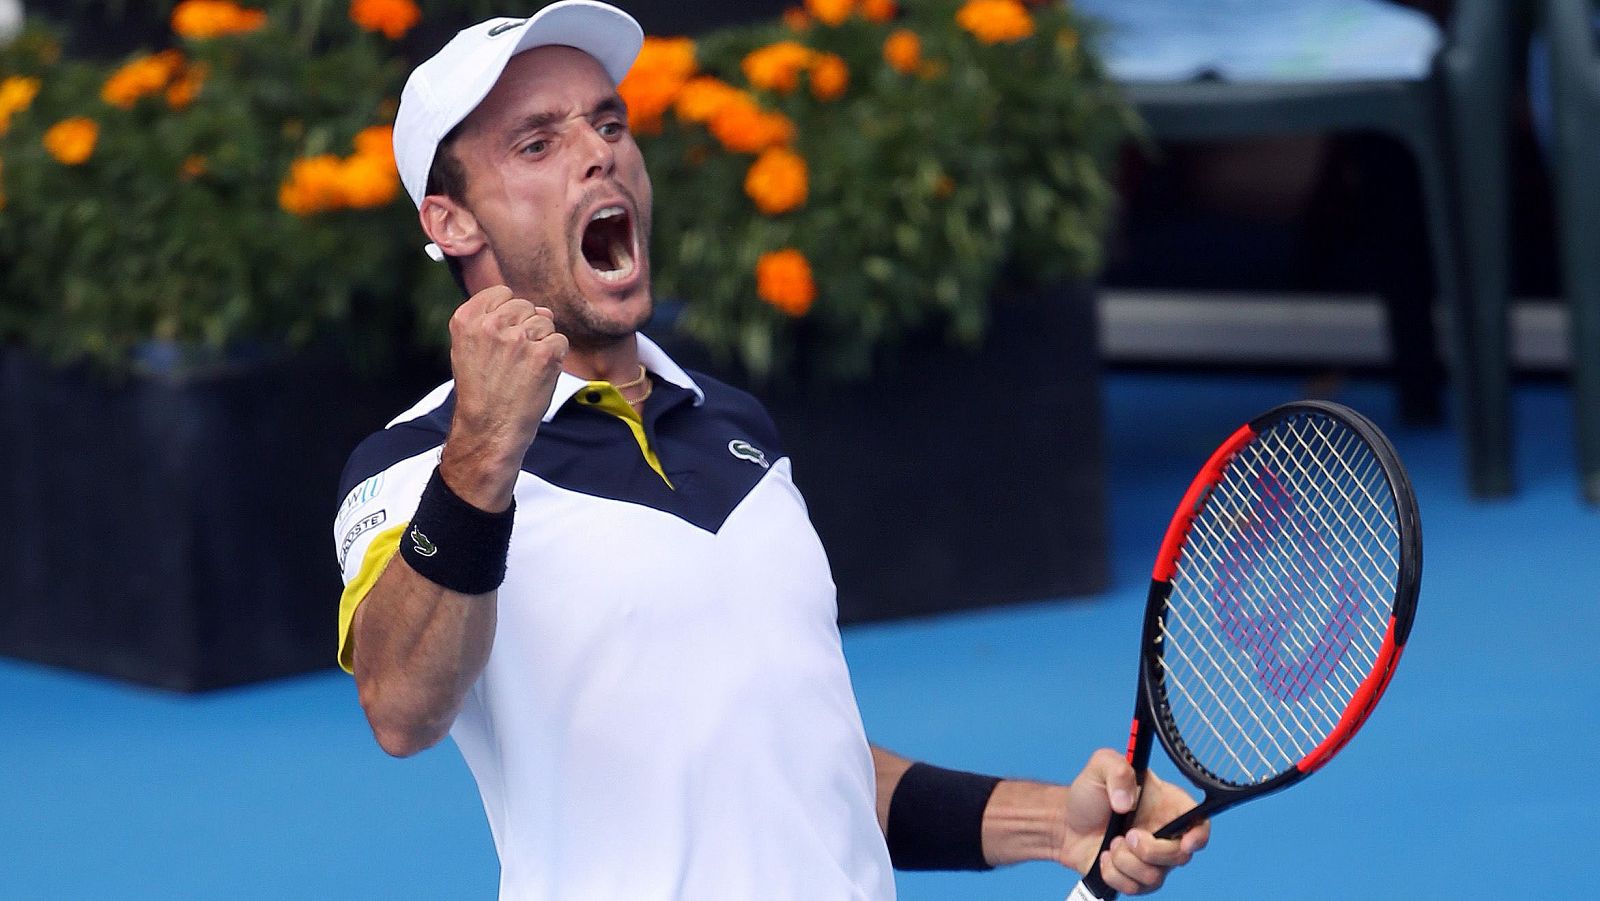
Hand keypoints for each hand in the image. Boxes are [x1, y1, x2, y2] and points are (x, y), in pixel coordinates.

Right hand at [440, 285, 567, 510]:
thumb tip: (545, 310)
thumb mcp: (472, 349)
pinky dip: (556, 359)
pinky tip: (538, 376)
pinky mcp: (543, 353)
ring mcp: (518, 338)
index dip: (508, 315)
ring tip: (523, 370)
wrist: (488, 430)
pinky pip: (560, 341)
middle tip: (513, 362)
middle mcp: (490, 324)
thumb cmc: (482, 391)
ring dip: (542, 344)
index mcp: (466, 319)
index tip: (501, 339)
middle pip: (526, 306)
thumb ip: (499, 321)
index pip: (501, 293)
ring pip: (546, 323)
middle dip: (527, 329)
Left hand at [1059, 749, 1209, 894]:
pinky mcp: (1135, 878)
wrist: (1066, 824)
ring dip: (1126, 861)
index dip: (1200, 835)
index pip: (1199, 823)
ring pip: (1155, 876)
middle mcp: (1165, 834)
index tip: (1186, 841)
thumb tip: (1126, 803)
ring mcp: (1151, 859)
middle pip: (1181, 856)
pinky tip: (1105, 857)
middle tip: (1127, 835)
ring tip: (1111, 843)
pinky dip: (1115, 874)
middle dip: (1150, 850)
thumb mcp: (1100, 767)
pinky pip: (1135, 888)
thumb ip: (1117, 769)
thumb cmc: (1089, 795)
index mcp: (1167, 805)